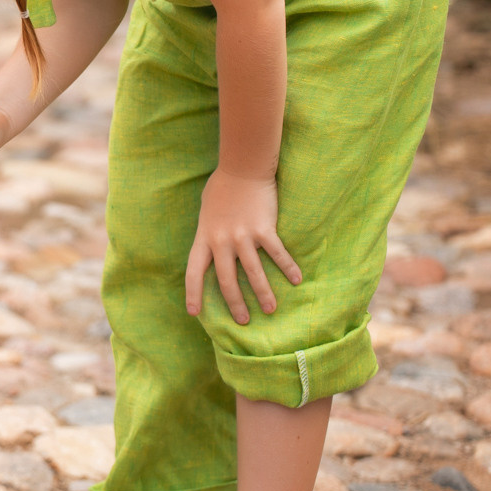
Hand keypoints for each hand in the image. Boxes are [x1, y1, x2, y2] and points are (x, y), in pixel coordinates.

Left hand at [186, 170, 301, 324]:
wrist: (242, 168)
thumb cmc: (221, 188)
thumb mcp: (205, 213)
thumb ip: (208, 233)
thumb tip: (213, 247)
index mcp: (203, 238)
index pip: (193, 272)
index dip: (193, 294)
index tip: (194, 313)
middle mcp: (221, 241)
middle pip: (226, 280)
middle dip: (235, 303)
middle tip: (243, 321)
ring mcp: (243, 236)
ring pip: (252, 272)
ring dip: (263, 293)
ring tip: (270, 310)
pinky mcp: (263, 229)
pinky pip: (277, 253)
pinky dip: (288, 267)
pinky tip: (297, 280)